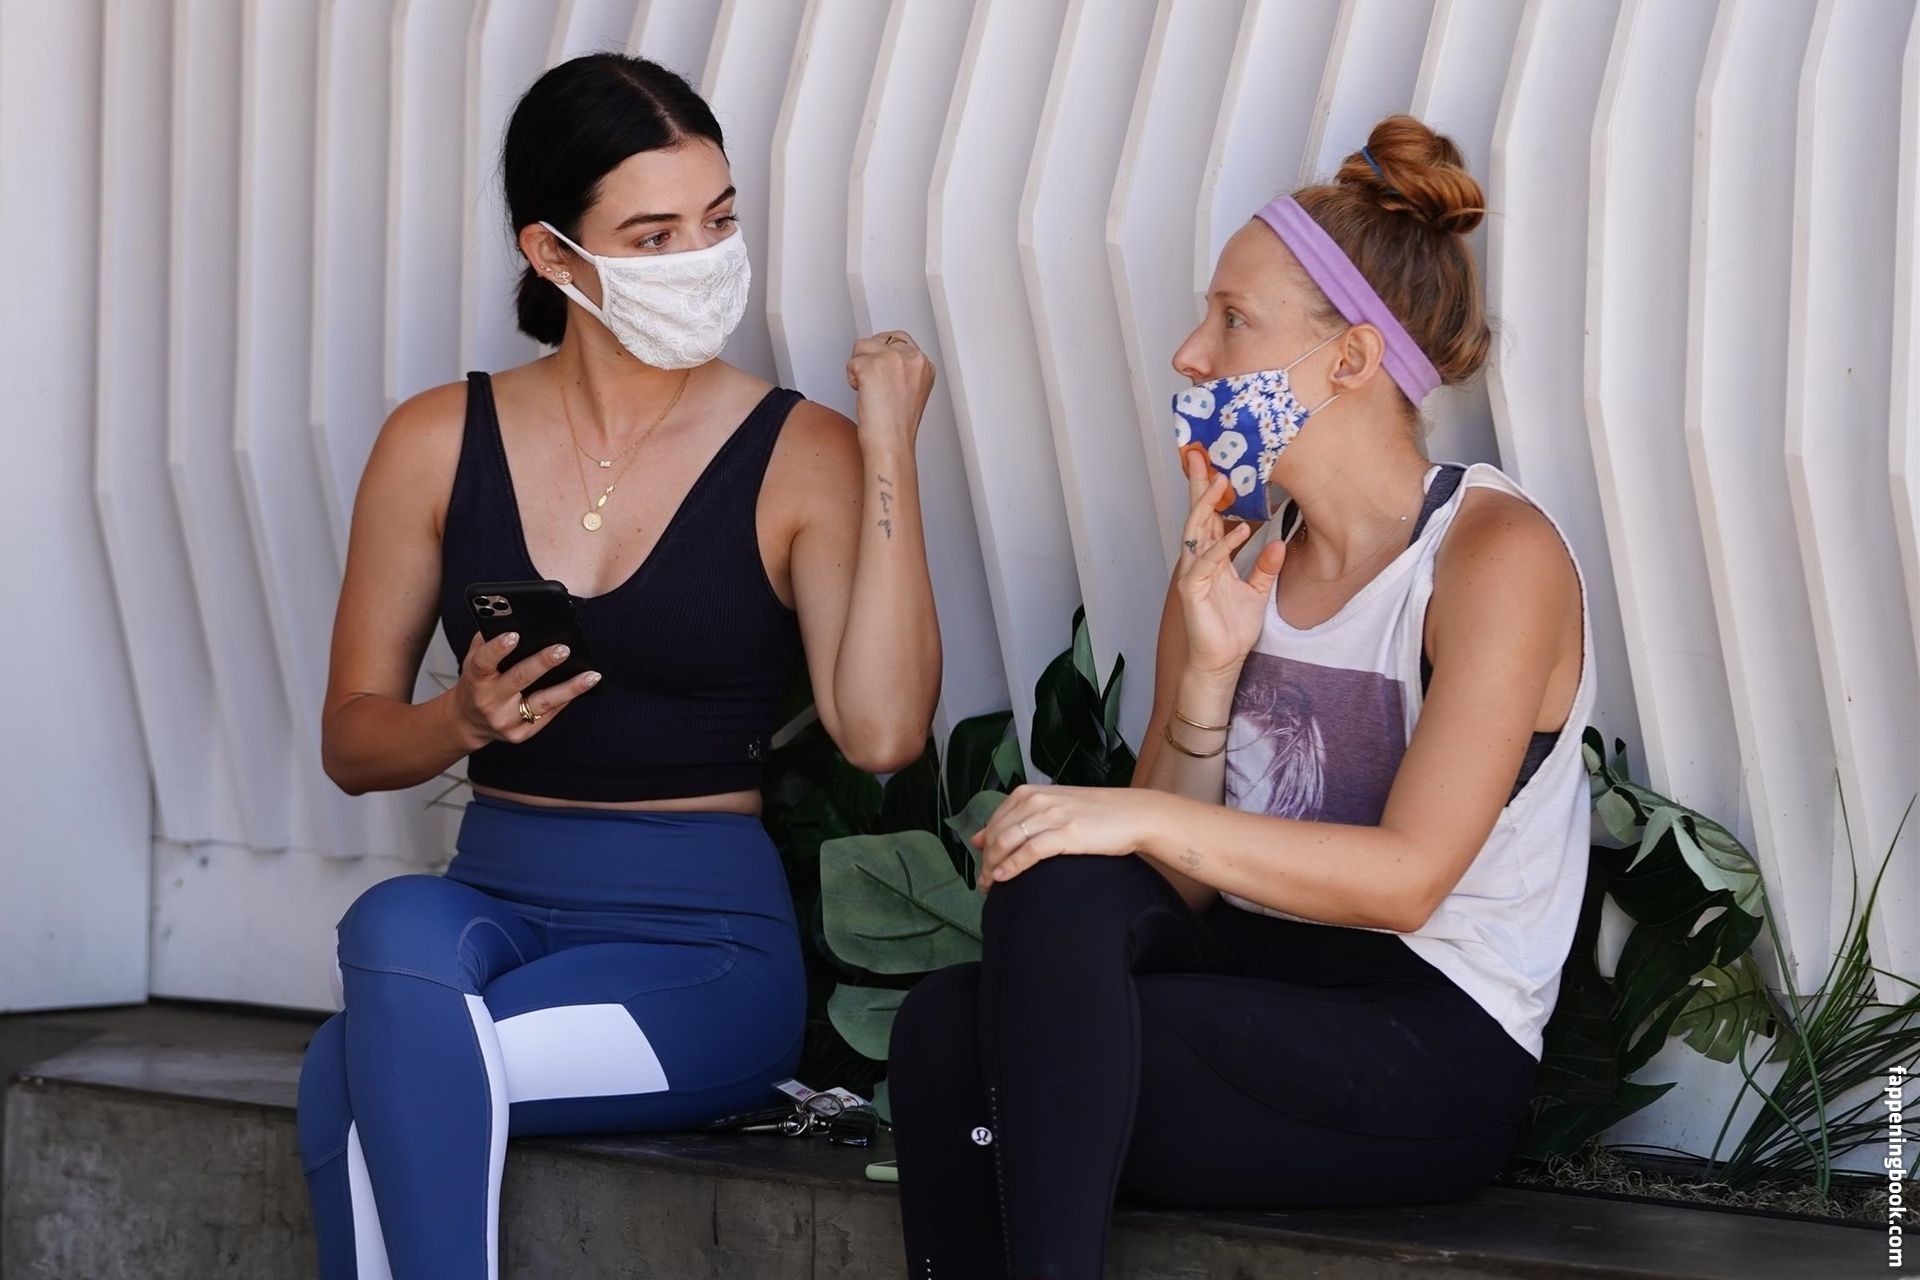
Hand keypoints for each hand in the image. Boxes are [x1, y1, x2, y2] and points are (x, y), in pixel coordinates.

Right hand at [445, 631, 600, 749]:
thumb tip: (516, 618)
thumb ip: (489, 640)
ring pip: (542, 702)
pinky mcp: (520, 734)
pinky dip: (566, 699)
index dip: (498, 649)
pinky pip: (548, 714)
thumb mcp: (474, 659)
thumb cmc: (477, 682)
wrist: (468, 721)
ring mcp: (505, 720)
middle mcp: (489, 701)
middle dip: (542, 663)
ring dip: (570, 688)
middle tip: (563, 649)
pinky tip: (582, 686)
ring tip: (591, 675)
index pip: (483, 662)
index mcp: (475, 678)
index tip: (514, 635)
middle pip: (518, 679)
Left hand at [845, 331, 934, 448]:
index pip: (900, 340)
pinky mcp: (872, 366)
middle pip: (880, 339)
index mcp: (925, 366)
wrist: (891, 444)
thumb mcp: (911, 392)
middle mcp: (912, 358)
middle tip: (874, 384)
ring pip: (862, 346)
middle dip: (871, 358)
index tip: (881, 371)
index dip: (884, 354)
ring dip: (859, 367)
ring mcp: (893, 359)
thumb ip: (903, 371)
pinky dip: (851, 379)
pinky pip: (851, 362)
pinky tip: (863, 395)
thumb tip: (885, 362)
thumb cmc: (897, 427)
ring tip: (870, 390)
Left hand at [971, 785, 1170, 886]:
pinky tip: (1004, 878)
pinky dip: (1012, 866)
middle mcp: (1036, 801)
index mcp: (1029, 793)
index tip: (982, 866)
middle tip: (984, 883)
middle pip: (996, 834)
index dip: (984, 847)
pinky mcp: (1065, 833)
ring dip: (993, 866)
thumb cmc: (1094, 814)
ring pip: (1007, 842)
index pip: (994, 822)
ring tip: (990, 886)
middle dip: (985, 860)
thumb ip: (1017, 820)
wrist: (1132, 814)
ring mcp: (1050, 816)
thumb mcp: (1051, 808)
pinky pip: (1029, 852)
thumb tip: (979, 838)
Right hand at [1175, 450, 1287, 677]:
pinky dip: (1224, 545)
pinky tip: (1241, 530)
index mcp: (1213, 559)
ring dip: (1207, 504)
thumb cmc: (1232, 629)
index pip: (1210, 519)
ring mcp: (1193, 574)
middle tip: (1202, 455)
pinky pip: (1208, 562)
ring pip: (1196, 531)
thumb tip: (1280, 544)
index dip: (1211, 492)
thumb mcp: (1257, 592)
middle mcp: (1199, 561)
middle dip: (1199, 485)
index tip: (1216, 464)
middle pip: (1197, 515)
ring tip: (1220, 481)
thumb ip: (1265, 567)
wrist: (1221, 661)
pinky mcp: (1192, 590)